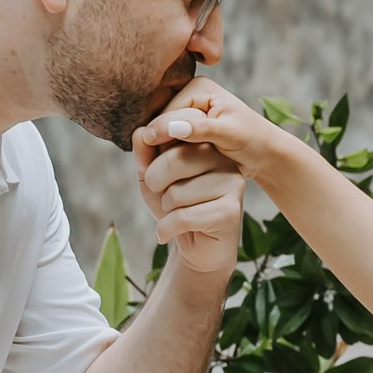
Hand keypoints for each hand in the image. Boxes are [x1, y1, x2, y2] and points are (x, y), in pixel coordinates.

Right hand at [132, 80, 290, 185]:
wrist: (265, 153)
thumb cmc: (253, 141)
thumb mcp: (230, 135)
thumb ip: (202, 130)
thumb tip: (174, 128)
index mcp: (198, 88)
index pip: (167, 113)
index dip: (159, 136)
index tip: (151, 161)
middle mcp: (190, 95)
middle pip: (162, 123)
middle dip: (159, 145)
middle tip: (149, 170)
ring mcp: (188, 112)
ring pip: (163, 134)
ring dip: (162, 153)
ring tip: (157, 173)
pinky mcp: (189, 127)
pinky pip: (170, 142)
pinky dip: (168, 155)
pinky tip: (167, 172)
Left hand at [134, 119, 246, 278]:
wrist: (197, 248)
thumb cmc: (177, 206)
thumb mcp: (153, 176)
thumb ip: (146, 153)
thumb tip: (140, 133)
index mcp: (208, 142)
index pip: (181, 125)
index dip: (157, 133)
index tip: (146, 146)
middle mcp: (225, 158)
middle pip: (176, 159)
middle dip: (155, 181)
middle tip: (160, 194)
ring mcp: (232, 183)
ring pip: (177, 192)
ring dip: (165, 209)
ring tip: (175, 214)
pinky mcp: (231, 211)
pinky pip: (183, 217)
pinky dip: (166, 229)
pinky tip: (167, 234)